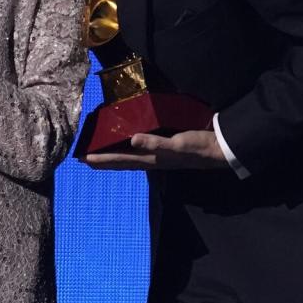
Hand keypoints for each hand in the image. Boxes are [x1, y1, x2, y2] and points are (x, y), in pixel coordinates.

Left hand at [81, 130, 228, 170]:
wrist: (219, 150)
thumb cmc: (198, 147)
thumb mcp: (178, 144)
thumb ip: (156, 143)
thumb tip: (132, 140)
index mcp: (151, 158)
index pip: (121, 160)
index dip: (102, 159)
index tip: (83, 159)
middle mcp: (152, 159)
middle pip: (122, 162)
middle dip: (103, 161)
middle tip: (83, 159)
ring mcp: (159, 156)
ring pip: (130, 159)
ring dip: (113, 158)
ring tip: (99, 157)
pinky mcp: (166, 150)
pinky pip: (142, 151)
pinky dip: (130, 150)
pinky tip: (129, 146)